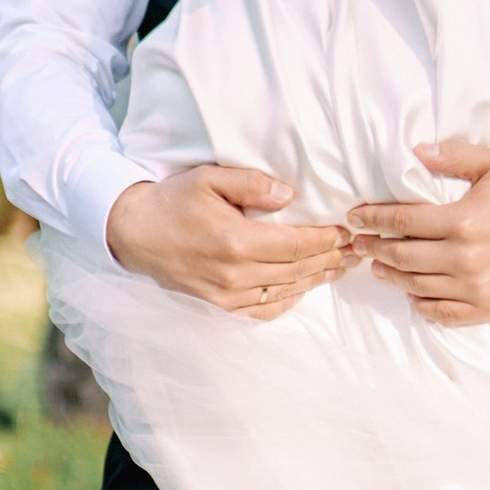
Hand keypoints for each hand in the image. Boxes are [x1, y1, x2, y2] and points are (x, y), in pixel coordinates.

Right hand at [107, 162, 349, 317]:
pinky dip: (288, 301)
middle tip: (354, 250)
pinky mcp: (219, 306)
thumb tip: (290, 195)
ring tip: (340, 267)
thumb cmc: (173, 201)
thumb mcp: (209, 178)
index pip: (297, 244)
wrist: (135, 233)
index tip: (345, 231)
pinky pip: (263, 311)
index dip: (326, 239)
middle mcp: (235, 274)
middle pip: (298, 270)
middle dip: (330, 259)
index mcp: (237, 242)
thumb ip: (252, 184)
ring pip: (285, 291)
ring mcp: (227, 295)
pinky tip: (303, 288)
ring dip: (316, 279)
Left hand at [347, 141, 489, 328]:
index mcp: (464, 220)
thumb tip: (415, 151)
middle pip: (402, 256)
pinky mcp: (487, 308)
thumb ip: (455, 156)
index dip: (373, 218)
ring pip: (416, 286)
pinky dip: (421, 304)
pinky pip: (441, 312)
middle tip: (361, 242)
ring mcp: (476, 288)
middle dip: (375, 247)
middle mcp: (466, 258)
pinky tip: (413, 292)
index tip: (356, 217)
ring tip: (379, 266)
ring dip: (391, 276)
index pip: (402, 221)